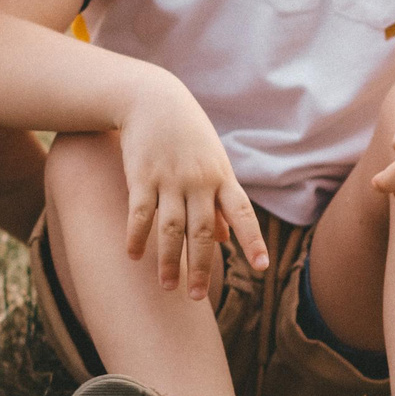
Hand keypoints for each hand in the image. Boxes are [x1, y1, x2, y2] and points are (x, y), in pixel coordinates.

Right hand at [116, 77, 268, 301]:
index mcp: (221, 178)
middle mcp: (198, 181)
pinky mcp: (141, 176)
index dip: (252, 240)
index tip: (261, 267)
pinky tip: (133, 256)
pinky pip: (139, 212)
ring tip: (166, 287)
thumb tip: (228, 239)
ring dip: (169, 259)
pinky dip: (136, 235)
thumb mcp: (212, 162)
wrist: (152, 98)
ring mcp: (169, 179)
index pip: (242, 213)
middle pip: (203, 230)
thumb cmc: (187, 134)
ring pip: (171, 227)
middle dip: (202, 266)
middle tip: (197, 297)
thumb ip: (220, 201)